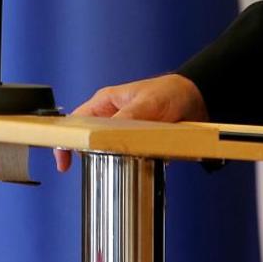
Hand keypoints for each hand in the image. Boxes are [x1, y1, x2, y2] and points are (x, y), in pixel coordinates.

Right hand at [53, 74, 207, 171]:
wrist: (198, 99)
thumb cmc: (171, 91)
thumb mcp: (148, 102)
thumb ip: (128, 116)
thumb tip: (107, 133)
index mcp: (105, 103)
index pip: (75, 123)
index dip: (66, 142)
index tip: (63, 161)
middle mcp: (111, 117)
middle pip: (90, 141)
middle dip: (90, 156)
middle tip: (96, 169)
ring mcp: (124, 131)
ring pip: (108, 152)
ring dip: (113, 162)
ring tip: (120, 169)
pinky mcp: (138, 144)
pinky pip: (127, 158)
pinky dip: (131, 165)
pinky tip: (138, 168)